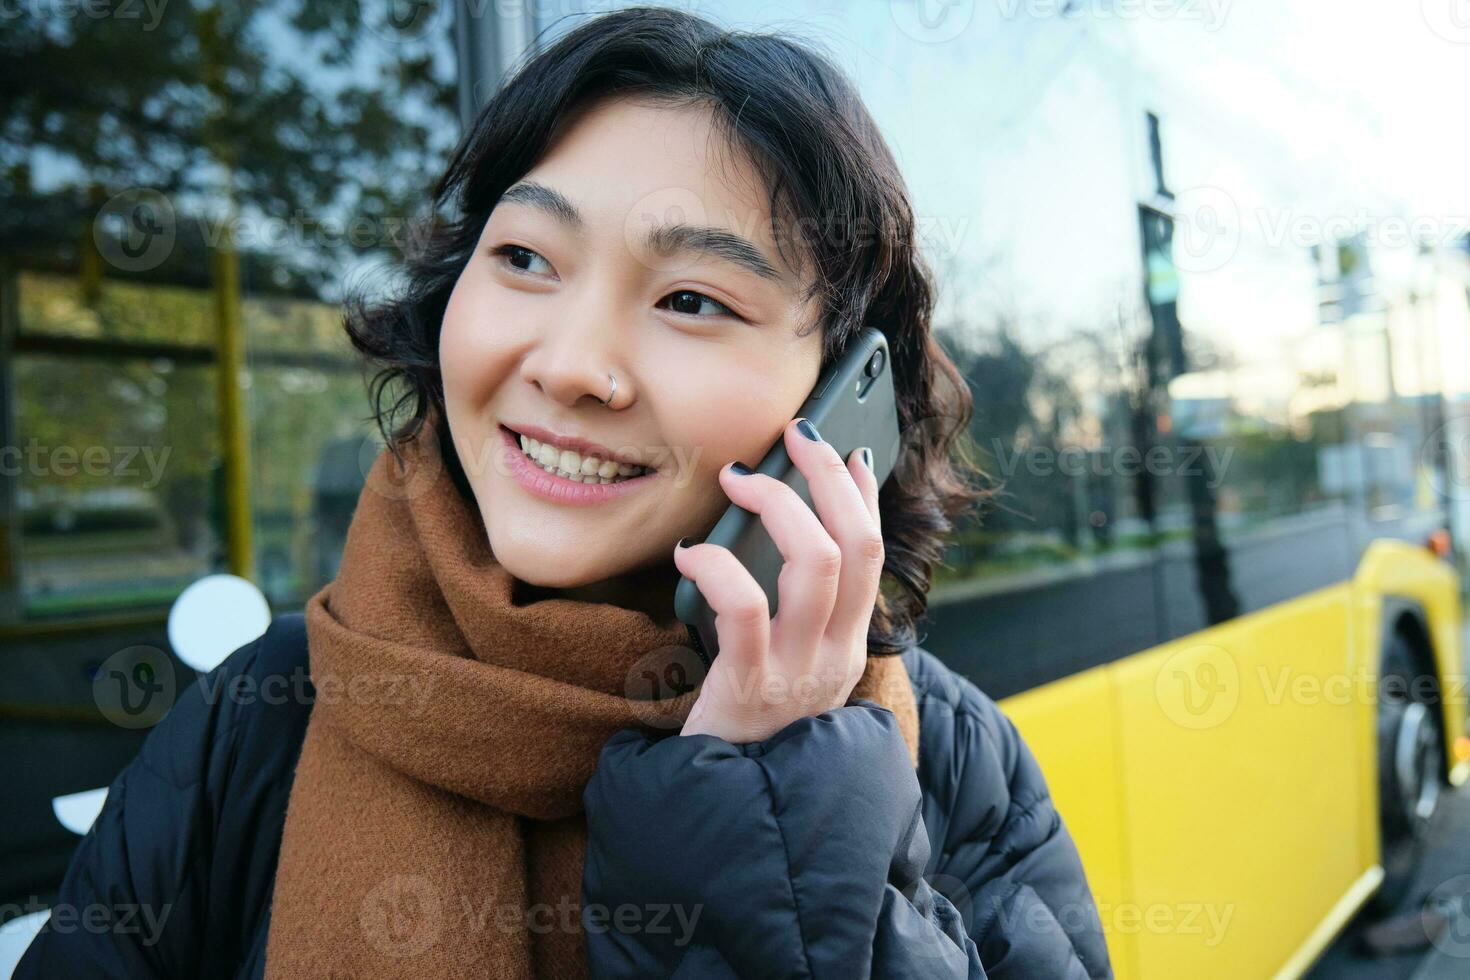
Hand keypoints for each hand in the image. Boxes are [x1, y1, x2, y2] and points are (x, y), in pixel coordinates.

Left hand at [672, 417, 883, 743]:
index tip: (845, 451)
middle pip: (856, 546)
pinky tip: (689, 553)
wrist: (728, 813)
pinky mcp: (750, 687)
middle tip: (792, 437)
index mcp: (847, 646)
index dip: (862, 495)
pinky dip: (716, 566)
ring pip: (817, 563)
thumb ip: (792, 612)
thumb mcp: (789, 667)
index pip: (874, 554)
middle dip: (825, 477)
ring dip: (778, 504)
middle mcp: (835, 655)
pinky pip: (744, 607)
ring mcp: (798, 672)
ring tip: (738, 479)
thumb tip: (777, 528)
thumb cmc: (745, 726)